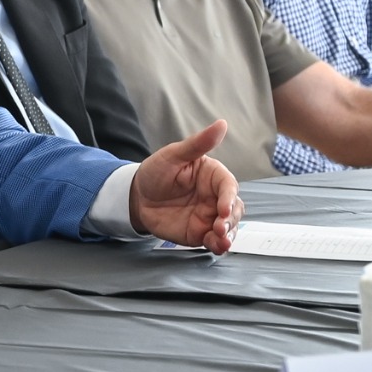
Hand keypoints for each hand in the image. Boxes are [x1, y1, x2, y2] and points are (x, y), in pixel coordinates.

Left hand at [127, 119, 240, 252]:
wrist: (137, 196)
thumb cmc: (156, 171)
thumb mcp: (174, 155)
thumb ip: (198, 143)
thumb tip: (221, 124)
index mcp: (213, 176)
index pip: (229, 186)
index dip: (229, 198)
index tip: (223, 209)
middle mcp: (216, 197)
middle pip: (235, 209)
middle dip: (231, 220)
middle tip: (219, 227)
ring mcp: (209, 216)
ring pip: (229, 227)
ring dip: (229, 235)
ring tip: (220, 241)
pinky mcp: (200, 232)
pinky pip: (214, 241)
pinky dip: (218, 246)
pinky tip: (217, 247)